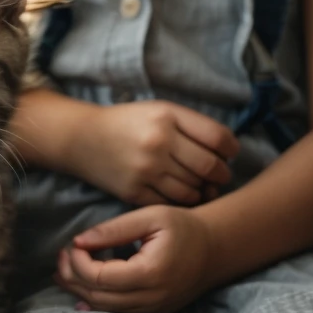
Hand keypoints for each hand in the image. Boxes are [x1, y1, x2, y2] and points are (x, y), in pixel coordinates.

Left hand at [54, 204, 212, 312]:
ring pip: (107, 309)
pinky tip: (82, 293)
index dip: (78, 262)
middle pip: (98, 297)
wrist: (216, 248)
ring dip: (81, 292)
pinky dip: (98, 303)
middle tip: (58, 259)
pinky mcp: (155, 312)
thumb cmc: (183, 226)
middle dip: (73, 278)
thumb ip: (113, 229)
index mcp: (150, 273)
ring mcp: (154, 309)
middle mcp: (152, 298)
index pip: (100, 276)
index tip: (72, 243)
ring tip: (63, 273)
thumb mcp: (150, 217)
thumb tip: (78, 241)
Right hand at [75, 100, 239, 205]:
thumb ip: (191, 125)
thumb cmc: (127, 122)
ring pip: (193, 189)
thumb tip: (226, 151)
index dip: (231, 149)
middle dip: (222, 174)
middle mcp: (158, 142)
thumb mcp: (158, 110)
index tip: (229, 153)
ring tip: (201, 185)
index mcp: (167, 116)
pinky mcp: (135, 192)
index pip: (218, 138)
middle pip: (210, 167)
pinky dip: (183, 201)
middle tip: (219, 175)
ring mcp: (146, 169)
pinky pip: (172, 203)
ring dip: (203, 190)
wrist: (81, 138)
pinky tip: (182, 193)